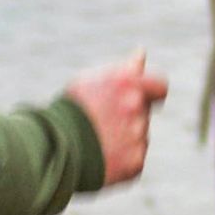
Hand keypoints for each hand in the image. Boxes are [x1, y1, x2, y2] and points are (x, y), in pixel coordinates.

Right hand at [65, 50, 168, 185]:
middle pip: (142, 113)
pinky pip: (134, 158)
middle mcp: (136, 108)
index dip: (152, 92)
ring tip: (95, 141)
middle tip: (101, 122)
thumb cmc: (70, 111)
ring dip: (124, 137)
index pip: (159, 86)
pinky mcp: (136, 162)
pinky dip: (122, 159)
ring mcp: (138, 136)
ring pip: (138, 136)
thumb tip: (141, 53)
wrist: (54, 151)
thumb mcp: (91, 81)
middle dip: (127, 116)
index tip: (144, 97)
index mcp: (127, 83)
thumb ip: (123, 69)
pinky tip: (101, 157)